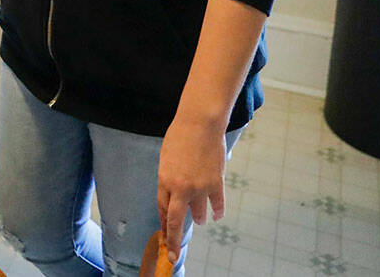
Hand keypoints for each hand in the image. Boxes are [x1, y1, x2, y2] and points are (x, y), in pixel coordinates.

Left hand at [157, 115, 226, 263]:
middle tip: (172, 256)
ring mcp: (199, 188)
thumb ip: (169, 180)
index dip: (163, 224)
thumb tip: (173, 196)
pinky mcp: (215, 184)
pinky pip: (217, 205)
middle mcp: (180, 188)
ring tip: (199, 220)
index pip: (162, 209)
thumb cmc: (179, 137)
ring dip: (198, 218)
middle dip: (172, 241)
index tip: (164, 236)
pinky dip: (217, 212)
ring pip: (198, 214)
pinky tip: (216, 216)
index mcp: (164, 181)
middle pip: (174, 221)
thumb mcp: (166, 159)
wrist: (199, 124)